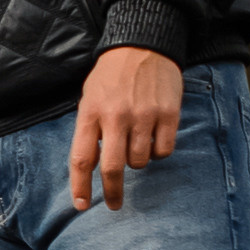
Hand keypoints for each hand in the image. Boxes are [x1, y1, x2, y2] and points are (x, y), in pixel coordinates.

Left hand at [69, 48, 182, 211]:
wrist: (143, 44)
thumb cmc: (111, 77)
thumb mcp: (89, 98)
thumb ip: (89, 131)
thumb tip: (90, 168)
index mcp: (91, 113)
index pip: (82, 159)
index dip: (80, 187)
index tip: (82, 205)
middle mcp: (116, 116)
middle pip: (113, 168)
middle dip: (113, 192)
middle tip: (114, 204)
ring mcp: (144, 115)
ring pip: (140, 161)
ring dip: (137, 160)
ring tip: (136, 140)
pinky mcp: (168, 114)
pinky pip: (163, 151)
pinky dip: (158, 151)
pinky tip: (154, 135)